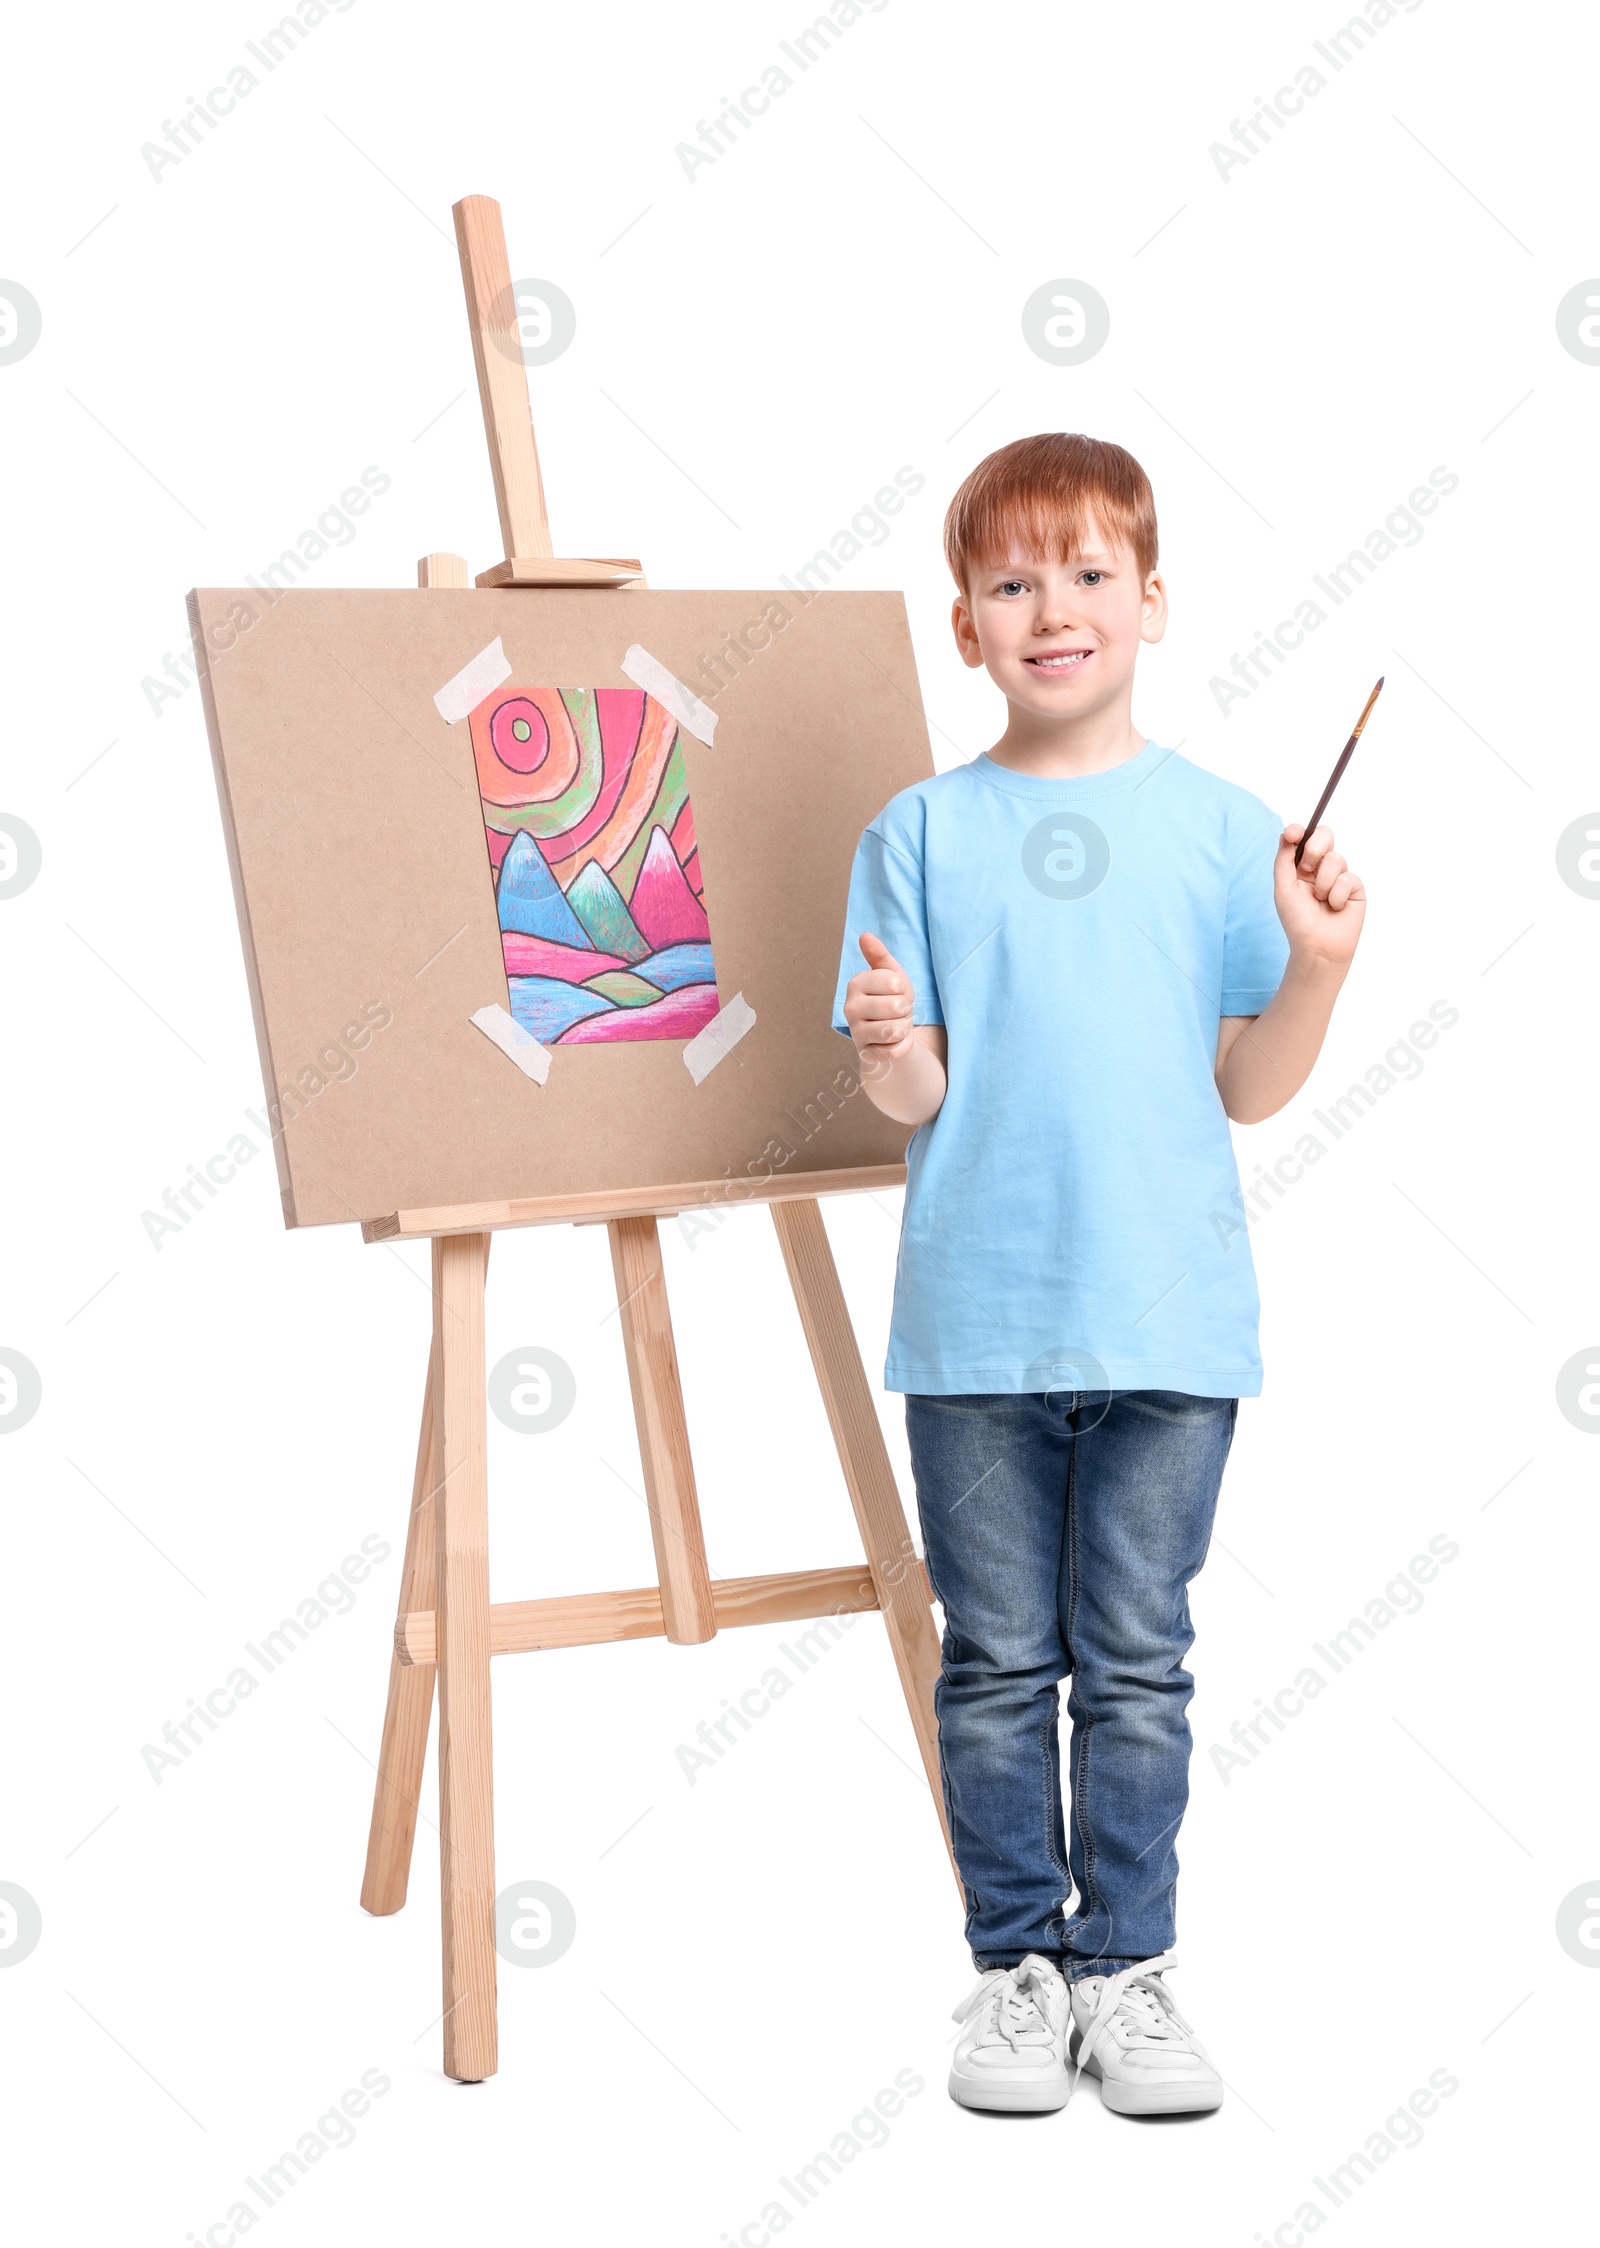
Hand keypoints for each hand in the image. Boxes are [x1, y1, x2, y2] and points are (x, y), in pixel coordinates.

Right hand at [843, 932, 915, 1063]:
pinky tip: (892, 1042)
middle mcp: (850, 1008)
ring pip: (895, 1028)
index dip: (902, 987)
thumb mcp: (892, 976)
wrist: (892, 1036)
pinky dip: (901, 1044)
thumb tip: (865, 935)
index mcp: (855, 984)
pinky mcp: (865, 1054)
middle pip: (896, 1005)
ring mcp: (856, 1032)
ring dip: (903, 1027)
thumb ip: (879, 956)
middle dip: (905, 1009)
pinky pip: (895, 1048)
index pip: (892, 981)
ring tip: (895, 1025)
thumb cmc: (893, 1000)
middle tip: (896, 1011)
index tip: (894, 991)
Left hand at [1275, 824, 1365, 968]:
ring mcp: (1339, 876)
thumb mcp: (1283, 888)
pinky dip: (1336, 895)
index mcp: (1301, 865)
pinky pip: (1348, 878)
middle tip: (1307, 868)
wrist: (1318, 947)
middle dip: (1315, 849)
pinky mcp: (1355, 887)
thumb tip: (1287, 833)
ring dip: (1323, 883)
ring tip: (1320, 901)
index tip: (1293, 833)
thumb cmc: (1298, 921)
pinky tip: (1334, 908)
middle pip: (1325, 835)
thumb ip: (1284, 859)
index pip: (1303, 837)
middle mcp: (1320, 867)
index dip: (1299, 831)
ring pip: (1336, 859)